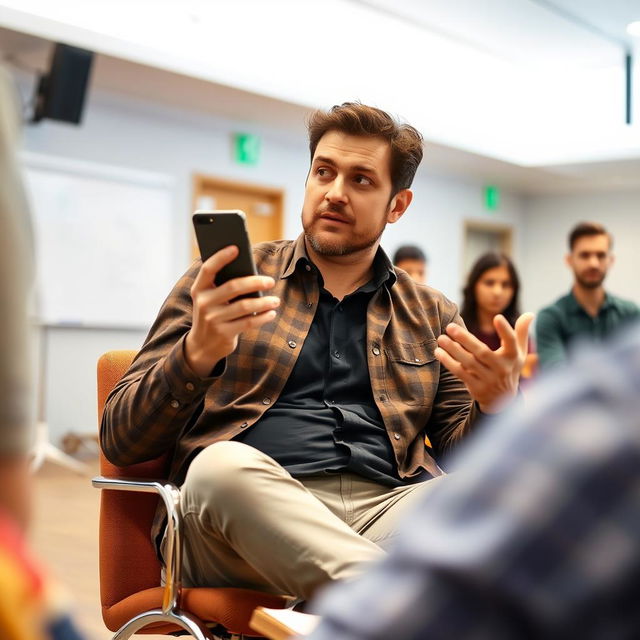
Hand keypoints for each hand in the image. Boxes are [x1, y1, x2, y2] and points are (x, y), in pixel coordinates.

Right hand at [185, 245, 279, 376]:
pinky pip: (249, 323)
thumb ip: (224, 285)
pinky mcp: (224, 333)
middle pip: (233, 287)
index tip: (236, 248)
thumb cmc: (213, 313)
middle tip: (271, 281)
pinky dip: (263, 317)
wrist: (201, 345)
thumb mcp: (212, 298)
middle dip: (255, 282)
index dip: (221, 257)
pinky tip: (271, 313)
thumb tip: (251, 271)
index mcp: (199, 288)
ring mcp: (213, 319)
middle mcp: (204, 302)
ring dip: (264, 302)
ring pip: (244, 306)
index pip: (208, 269)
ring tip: (275, 300)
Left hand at [434, 312, 533, 412]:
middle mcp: (501, 368)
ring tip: (441, 338)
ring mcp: (488, 379)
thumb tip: (530, 314)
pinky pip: (460, 373)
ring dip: (453, 350)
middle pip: (482, 352)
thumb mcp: (519, 353)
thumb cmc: (510, 369)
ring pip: (469, 363)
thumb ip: (521, 333)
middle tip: (450, 326)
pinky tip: (438, 352)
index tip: (497, 317)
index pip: (511, 342)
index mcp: (513, 357)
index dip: (505, 330)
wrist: (503, 400)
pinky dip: (449, 363)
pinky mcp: (476, 387)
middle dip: (465, 339)